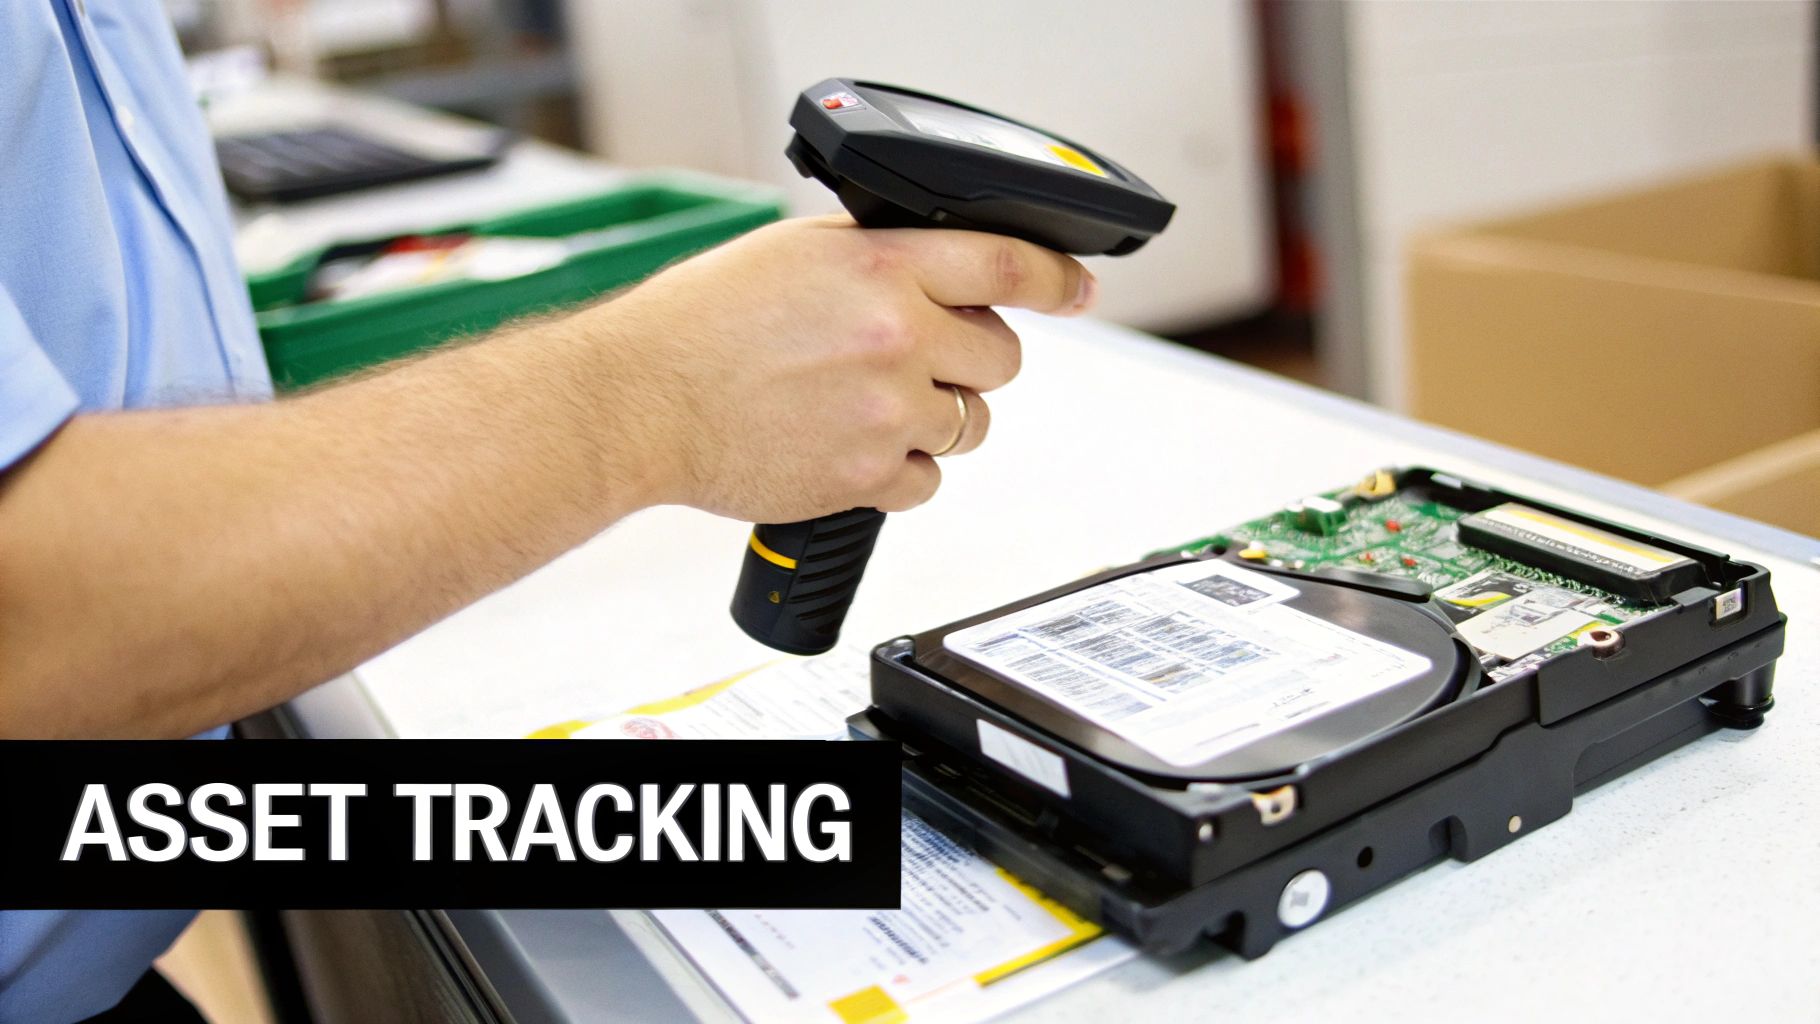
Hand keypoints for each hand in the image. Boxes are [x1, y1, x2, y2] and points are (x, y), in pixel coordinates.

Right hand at [584, 215, 1095, 521]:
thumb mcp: (794, 253)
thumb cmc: (698, 325)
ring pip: (970, 424)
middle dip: (969, 360)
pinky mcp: (867, 475)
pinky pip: (928, 482)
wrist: (638, 401)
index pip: (1006, 263)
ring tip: (868, 407)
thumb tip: (940, 267)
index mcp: (881, 266)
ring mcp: (886, 410)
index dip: (1056, 278)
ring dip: (935, 418)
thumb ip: (877, 257)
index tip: (1077, 288)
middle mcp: (895, 334)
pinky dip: (900, 470)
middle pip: (999, 356)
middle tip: (917, 362)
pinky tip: (848, 446)